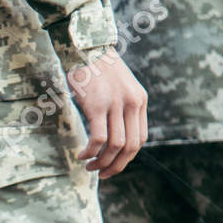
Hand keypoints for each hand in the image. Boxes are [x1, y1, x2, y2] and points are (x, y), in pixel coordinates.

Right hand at [67, 49, 147, 177]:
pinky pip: (98, 138)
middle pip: (130, 146)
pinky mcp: (97, 105)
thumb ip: (121, 108)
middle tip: (101, 174)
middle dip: (116, 166)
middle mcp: (132, 103)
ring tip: (89, 166)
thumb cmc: (97, 70)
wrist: (86, 48)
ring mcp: (115, 104)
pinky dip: (90, 152)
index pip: (140, 139)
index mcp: (139, 100)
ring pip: (115, 146)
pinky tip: (82, 154)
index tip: (112, 166)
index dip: (127, 158)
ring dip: (102, 162)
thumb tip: (112, 137)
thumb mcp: (119, 87)